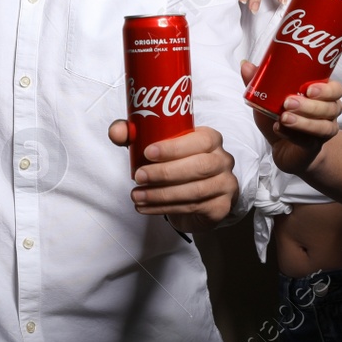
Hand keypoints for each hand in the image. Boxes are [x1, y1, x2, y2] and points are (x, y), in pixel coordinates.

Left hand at [107, 121, 238, 231]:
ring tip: (137, 196)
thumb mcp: (154, 145)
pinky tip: (146, 207)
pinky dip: (165, 208)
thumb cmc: (175, 163)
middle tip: (138, 177)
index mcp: (210, 139)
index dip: (174, 147)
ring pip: (195, 191)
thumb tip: (116, 132)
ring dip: (161, 195)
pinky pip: (193, 208)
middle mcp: (223, 160)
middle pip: (199, 166)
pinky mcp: (221, 207)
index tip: (147, 153)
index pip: (200, 140)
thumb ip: (134, 134)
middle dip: (164, 173)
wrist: (196, 194)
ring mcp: (225, 185)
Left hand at [239, 59, 341, 175]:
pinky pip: (307, 141)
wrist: (285, 147)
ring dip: (303, 121)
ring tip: (284, 117)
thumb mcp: (269, 97)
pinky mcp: (313, 147)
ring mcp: (324, 131)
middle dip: (310, 105)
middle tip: (288, 102)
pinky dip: (292, 134)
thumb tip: (246, 64)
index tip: (309, 88)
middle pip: (331, 107)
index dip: (326, 89)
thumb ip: (260, 81)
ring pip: (323, 126)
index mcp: (323, 96)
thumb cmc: (282, 116)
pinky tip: (279, 128)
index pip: (336, 89)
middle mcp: (329, 113)